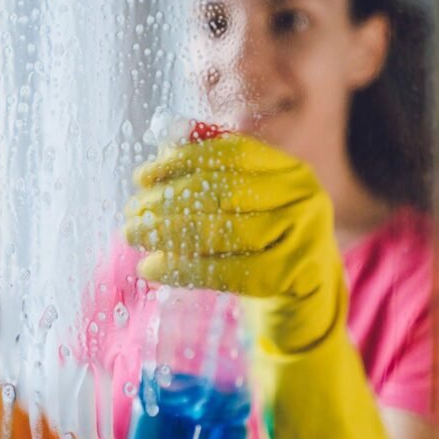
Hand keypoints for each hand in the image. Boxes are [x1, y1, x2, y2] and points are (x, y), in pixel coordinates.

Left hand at [123, 132, 342, 353]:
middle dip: (168, 200)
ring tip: (133, 235)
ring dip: (169, 232)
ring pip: (225, 230)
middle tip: (131, 212)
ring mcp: (307, 235)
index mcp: (289, 169)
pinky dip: (184, 269)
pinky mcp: (299, 276)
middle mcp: (304, 196)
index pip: (231, 151)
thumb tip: (166, 135)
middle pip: (224, 190)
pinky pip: (231, 272)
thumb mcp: (242, 207)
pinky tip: (151, 268)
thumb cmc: (262, 248)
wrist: (306, 303)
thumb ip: (211, 169)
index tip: (141, 177)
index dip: (181, 160)